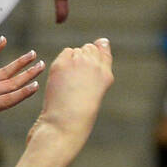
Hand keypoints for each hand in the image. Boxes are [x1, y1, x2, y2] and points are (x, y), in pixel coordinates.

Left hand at [25, 38, 113, 163]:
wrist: (63, 126)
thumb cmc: (78, 115)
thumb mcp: (95, 92)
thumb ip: (98, 71)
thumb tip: (101, 41)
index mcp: (106, 75)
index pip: (103, 49)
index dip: (95, 55)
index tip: (87, 69)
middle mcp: (95, 65)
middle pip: (89, 48)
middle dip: (82, 59)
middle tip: (74, 82)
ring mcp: (79, 62)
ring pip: (76, 51)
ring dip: (70, 63)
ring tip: (67, 85)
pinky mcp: (62, 63)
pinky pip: (65, 53)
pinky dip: (61, 64)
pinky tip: (60, 80)